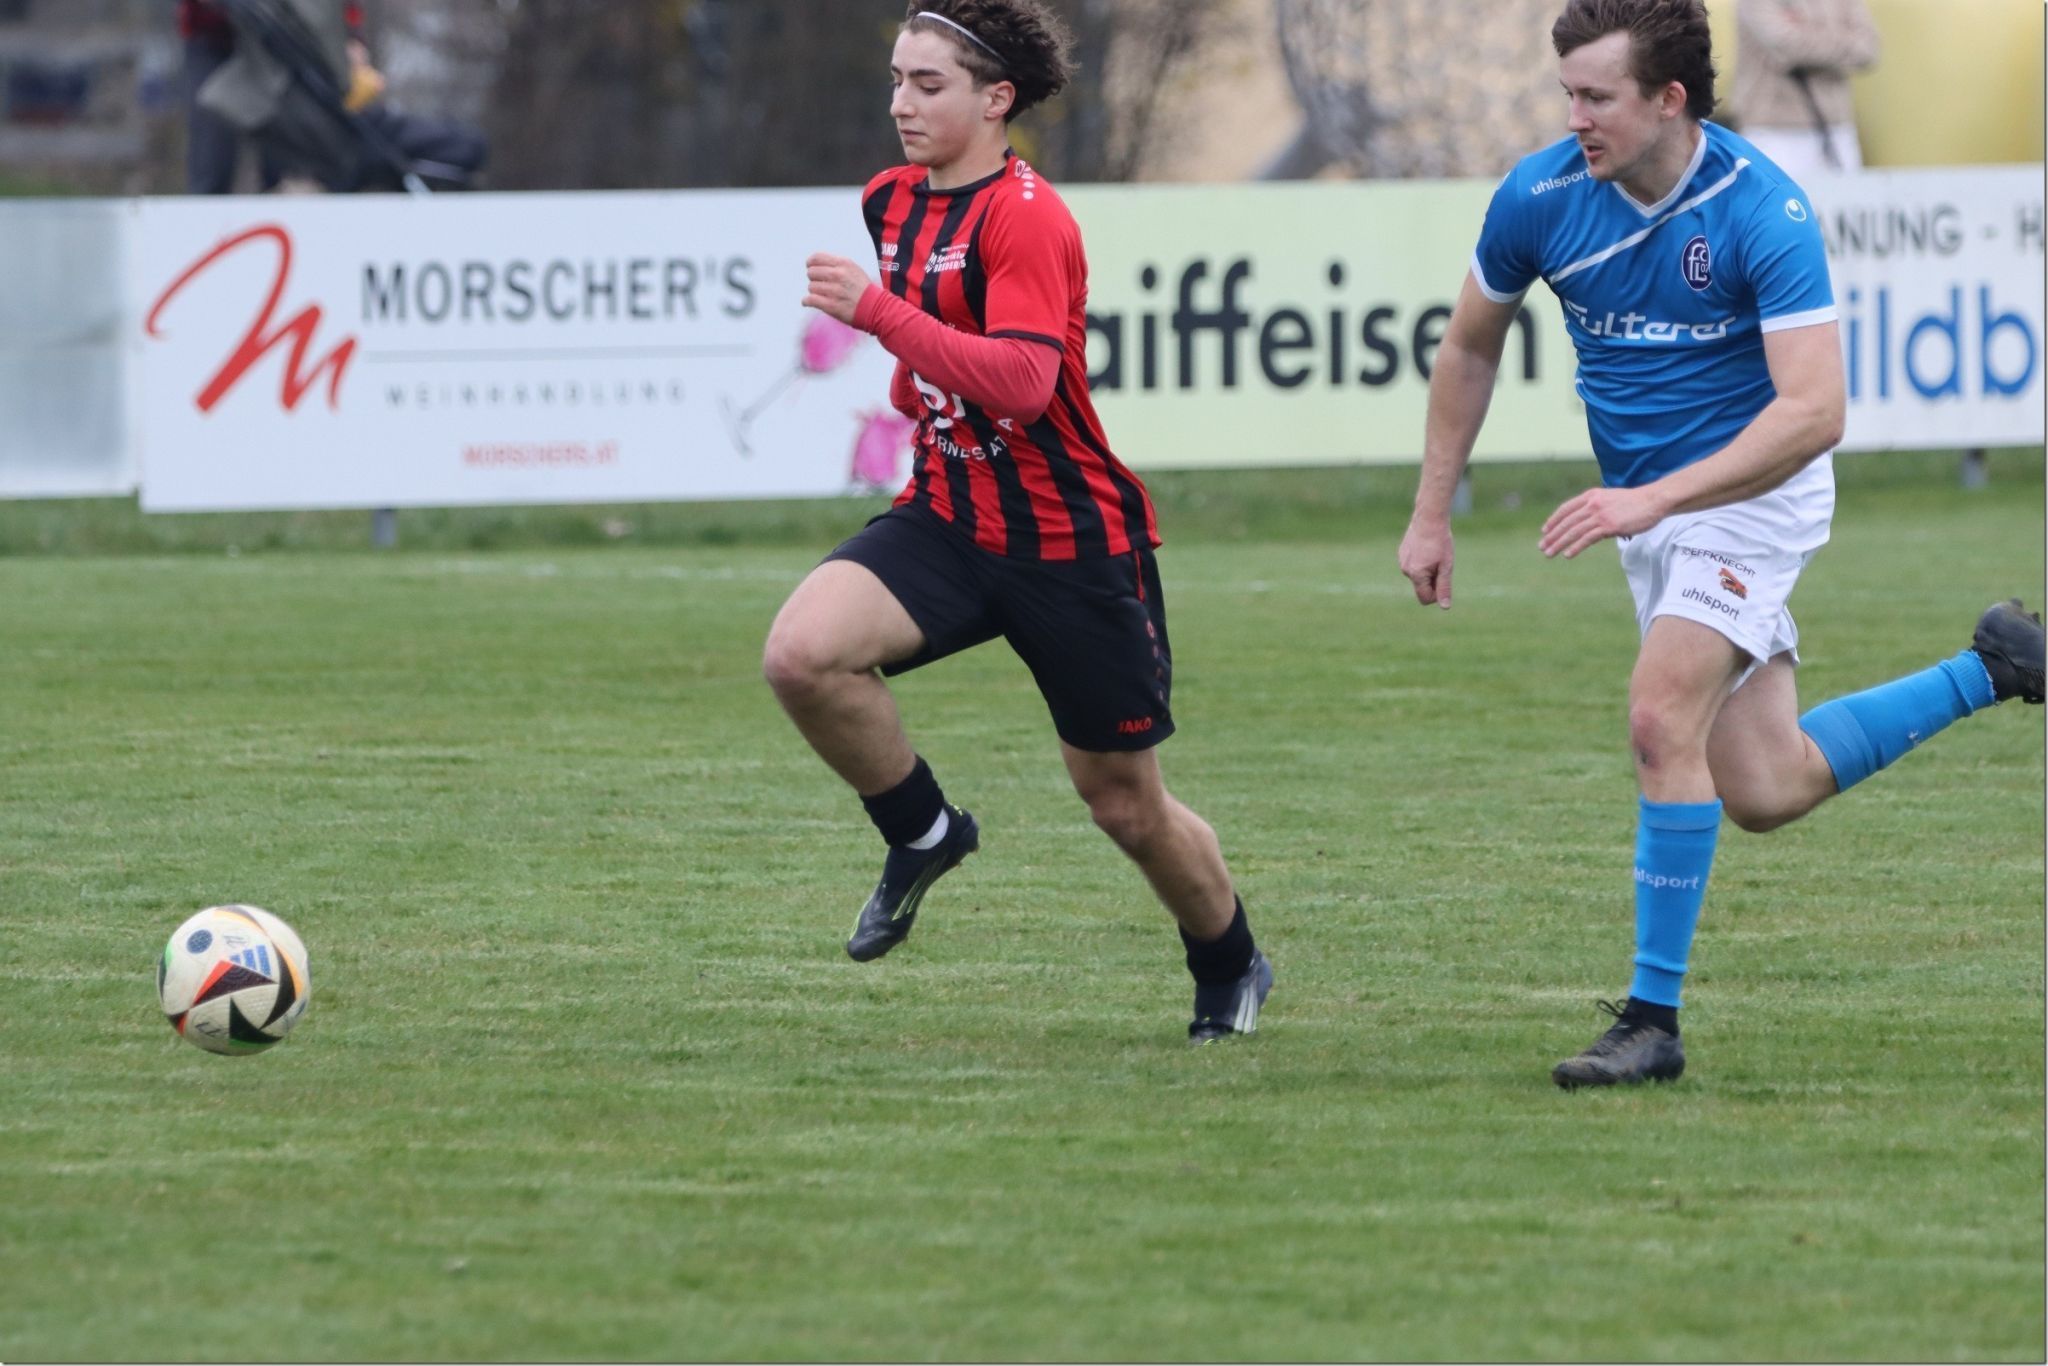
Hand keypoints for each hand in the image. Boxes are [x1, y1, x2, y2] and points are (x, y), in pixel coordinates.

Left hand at [803, 254, 873, 325]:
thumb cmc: (863, 289)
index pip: (816, 258)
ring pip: (811, 287)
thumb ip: (836, 264)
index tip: (810, 267)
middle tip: (820, 284)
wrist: (875, 308)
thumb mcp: (853, 269)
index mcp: (843, 264)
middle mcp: (838, 275)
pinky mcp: (831, 305)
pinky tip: (808, 302)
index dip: (810, 263)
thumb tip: (816, 264)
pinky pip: (809, 300)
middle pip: (811, 272)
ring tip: (822, 294)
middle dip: (814, 278)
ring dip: (814, 291)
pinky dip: (807, 301)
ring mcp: (834, 291)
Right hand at [1398, 517, 1455, 608]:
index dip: (1437, 593)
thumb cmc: (1440, 542)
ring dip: (1427, 571)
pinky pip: (1413, 565)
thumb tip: (1445, 607)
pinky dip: (1421, 562)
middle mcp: (1405, 570)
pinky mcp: (1402, 553)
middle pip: (1421, 587)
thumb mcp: (1446, 566)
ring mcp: (1401, 561)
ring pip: (1417, 575)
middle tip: (1441, 562)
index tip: (1444, 578)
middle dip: (1432, 580)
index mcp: (1416, 575)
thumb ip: (1444, 587)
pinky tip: (1427, 548)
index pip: (1425, 598)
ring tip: (1434, 553)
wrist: (1428, 518)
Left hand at [1539, 485, 1664, 558]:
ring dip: (1559, 543)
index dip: (1553, 520)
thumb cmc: (1634, 502)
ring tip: (1549, 553)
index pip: (1566, 508)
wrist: (1653, 501)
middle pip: (1566, 521)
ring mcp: (1600, 515)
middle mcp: (1592, 504)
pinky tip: (1567, 554)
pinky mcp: (1609, 526)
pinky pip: (1587, 538)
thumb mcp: (1610, 500)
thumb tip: (1587, 524)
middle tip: (1541, 546)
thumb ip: (1596, 508)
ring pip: (1573, 531)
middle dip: (1552, 535)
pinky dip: (1576, 547)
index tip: (1545, 531)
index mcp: (1591, 496)